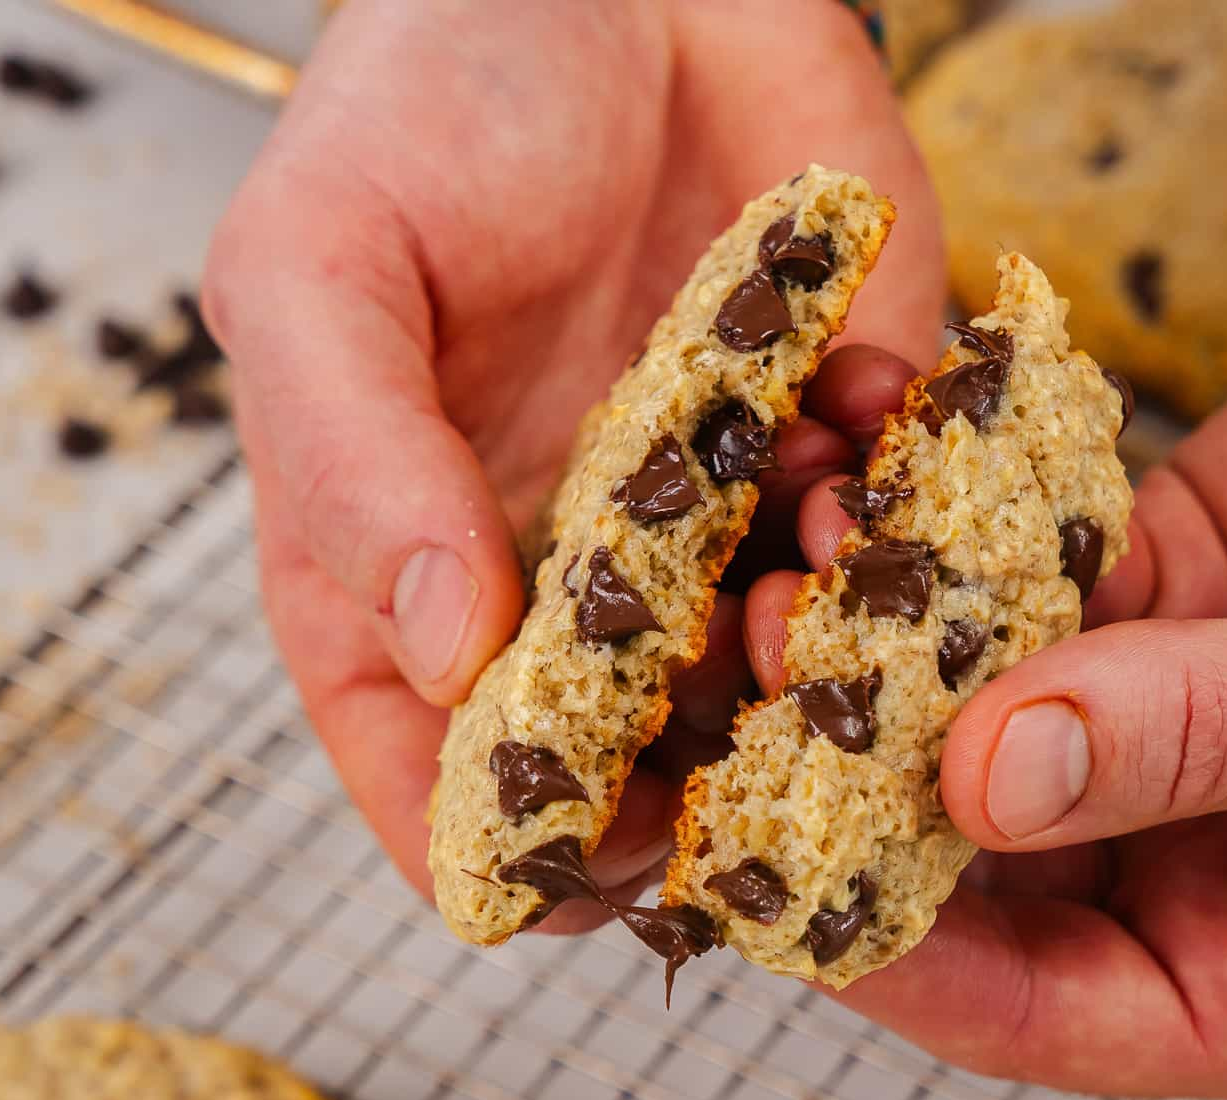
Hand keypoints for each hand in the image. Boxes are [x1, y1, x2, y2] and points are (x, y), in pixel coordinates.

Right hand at [203, 0, 944, 905]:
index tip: (584, 875)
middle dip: (695, 779)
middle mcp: (574, 565)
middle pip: (634, 761)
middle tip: (745, 747)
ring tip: (811, 574)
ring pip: (783, 678)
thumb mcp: (322, 263)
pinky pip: (897, 543)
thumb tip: (436, 651)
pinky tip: (866, 446)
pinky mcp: (842, 435)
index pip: (443, 766)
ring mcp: (717, 510)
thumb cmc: (432, 96)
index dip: (508, 845)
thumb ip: (351, 460)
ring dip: (815, 664)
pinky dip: (905, 532)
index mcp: (417, 557)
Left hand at [763, 219, 1226, 1099]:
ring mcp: (1159, 728)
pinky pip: (1000, 586)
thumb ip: (1211, 736)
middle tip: (757, 655)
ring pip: (963, 711)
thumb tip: (984, 779)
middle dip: (849, 764)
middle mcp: (1201, 869)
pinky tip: (862, 468)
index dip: (895, 944)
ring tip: (799, 537)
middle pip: (971, 858)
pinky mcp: (1142, 600)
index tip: (770, 852)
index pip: (1044, 1007)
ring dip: (871, 632)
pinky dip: (927, 533)